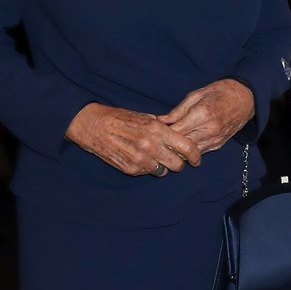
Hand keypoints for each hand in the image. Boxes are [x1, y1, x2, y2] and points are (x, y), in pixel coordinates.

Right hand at [65, 103, 201, 175]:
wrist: (94, 126)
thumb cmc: (120, 118)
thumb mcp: (145, 117)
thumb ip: (163, 128)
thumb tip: (180, 137)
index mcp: (157, 129)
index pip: (187, 147)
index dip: (195, 155)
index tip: (196, 159)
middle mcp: (150, 145)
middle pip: (178, 165)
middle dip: (179, 163)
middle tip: (176, 160)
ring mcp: (140, 159)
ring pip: (163, 172)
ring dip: (162, 167)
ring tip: (155, 157)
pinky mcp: (130, 169)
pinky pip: (147, 173)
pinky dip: (147, 168)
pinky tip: (140, 158)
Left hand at [159, 79, 253, 153]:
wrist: (246, 99)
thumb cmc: (220, 92)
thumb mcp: (197, 94)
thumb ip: (178, 110)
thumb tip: (161, 120)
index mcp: (202, 114)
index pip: (176, 131)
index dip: (163, 132)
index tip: (155, 130)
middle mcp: (209, 130)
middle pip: (182, 144)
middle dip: (169, 142)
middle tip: (158, 139)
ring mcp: (215, 139)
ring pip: (190, 152)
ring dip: (179, 149)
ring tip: (169, 143)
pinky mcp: (218, 144)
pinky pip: (200, 152)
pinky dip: (190, 150)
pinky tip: (183, 145)